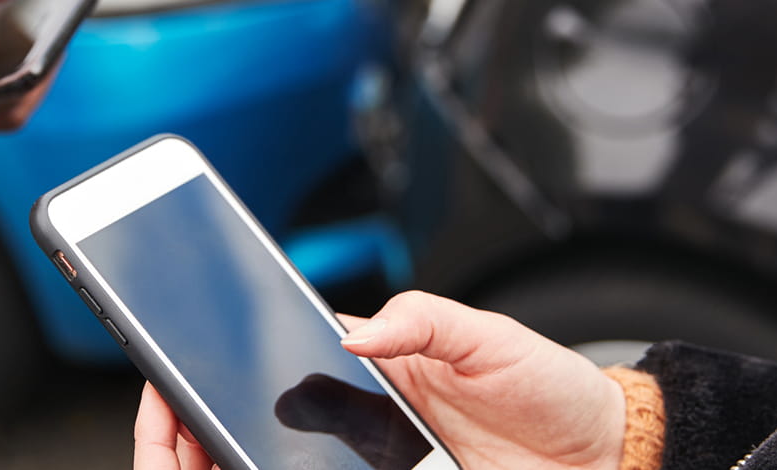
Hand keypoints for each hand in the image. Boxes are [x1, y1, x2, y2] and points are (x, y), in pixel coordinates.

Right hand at [131, 291, 626, 469]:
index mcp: (375, 361)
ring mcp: (373, 464)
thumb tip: (354, 332)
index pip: (280, 351)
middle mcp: (362, 415)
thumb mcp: (493, 338)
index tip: (182, 369)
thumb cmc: (551, 390)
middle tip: (173, 435)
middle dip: (203, 428)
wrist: (603, 458)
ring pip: (283, 465)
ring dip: (234, 462)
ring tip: (200, 464)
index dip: (226, 361)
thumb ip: (424, 321)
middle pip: (262, 423)